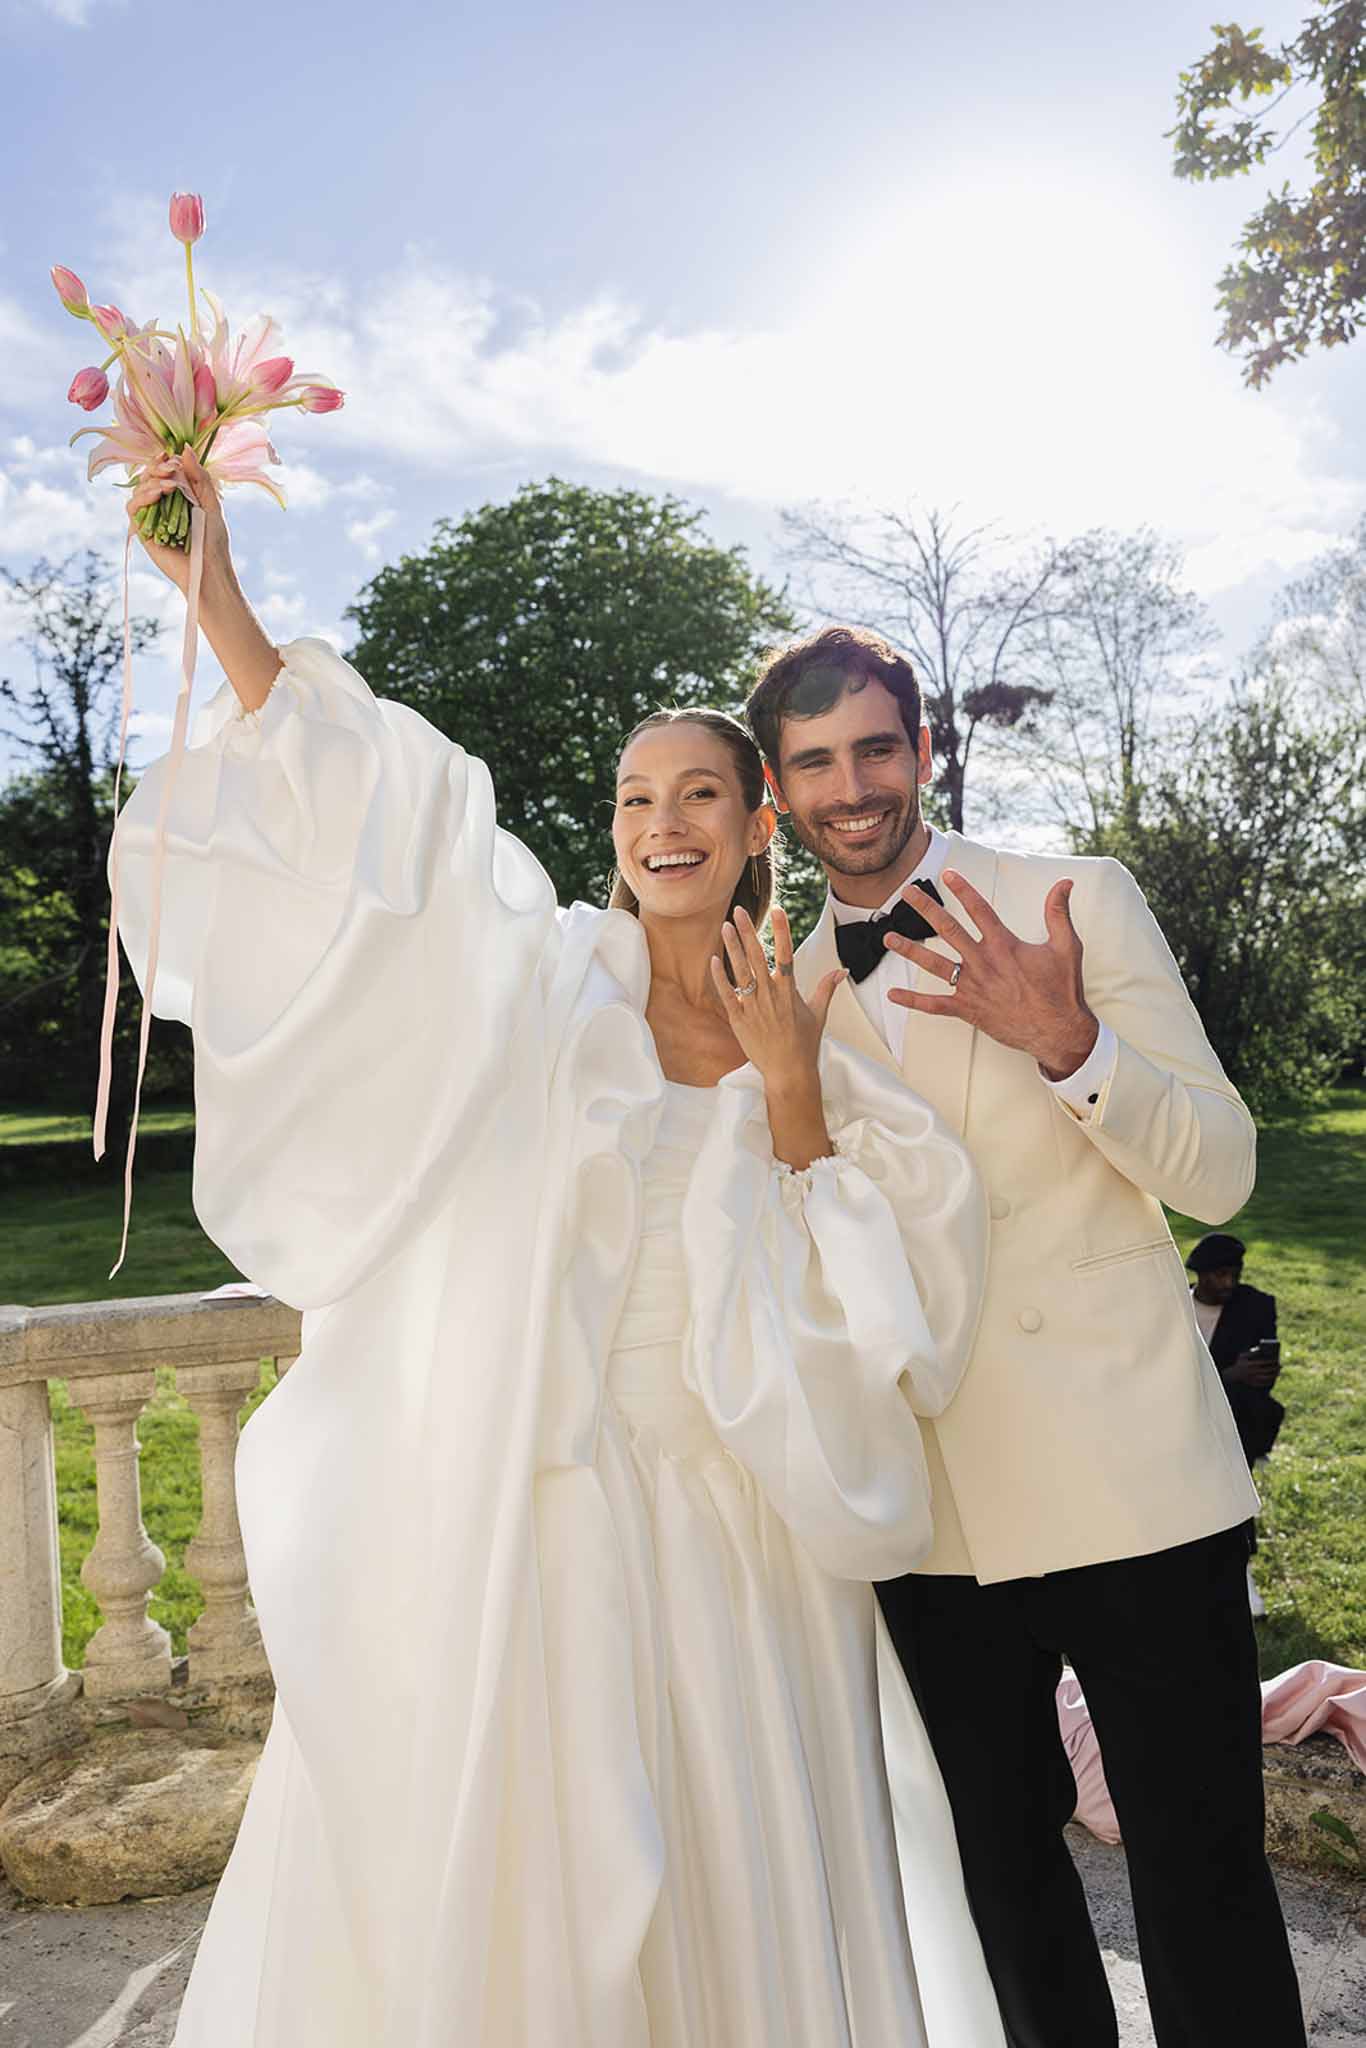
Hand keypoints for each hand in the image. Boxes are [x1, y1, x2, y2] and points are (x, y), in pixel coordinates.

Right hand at [127, 446, 232, 595]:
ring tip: (171, 487)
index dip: (162, 461)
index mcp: (178, 497)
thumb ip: (199, 477)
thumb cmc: (214, 541)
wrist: (209, 570)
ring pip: (139, 489)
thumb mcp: (211, 503)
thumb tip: (185, 448)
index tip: (169, 455)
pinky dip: (142, 497)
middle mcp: (162, 505)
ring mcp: (151, 518)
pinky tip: (157, 495)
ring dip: (153, 482)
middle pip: (148, 477)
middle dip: (157, 468)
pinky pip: (133, 507)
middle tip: (170, 469)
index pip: (163, 472)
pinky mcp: (142, 531)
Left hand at [712, 904, 846, 1171]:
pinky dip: (720, 977)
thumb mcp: (819, 1014)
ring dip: (731, 947)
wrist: (788, 1073)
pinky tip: (713, 960)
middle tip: (738, 910)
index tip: (777, 909)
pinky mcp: (738, 1018)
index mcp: (790, 991)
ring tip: (725, 926)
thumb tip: (841, 971)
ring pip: (740, 970)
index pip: (786, 953)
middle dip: (747, 930)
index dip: (781, 930)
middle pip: (757, 955)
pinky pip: (726, 994)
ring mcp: (752, 1006)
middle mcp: (770, 994)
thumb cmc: (805, 1043)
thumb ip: (826, 988)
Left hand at [886, 869, 1098, 1077]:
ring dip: (909, 950)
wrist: (1058, 1031)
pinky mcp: (968, 1010)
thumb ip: (1059, 912)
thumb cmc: (1061, 990)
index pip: (978, 909)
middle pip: (947, 929)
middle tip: (906, 894)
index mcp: (1004, 945)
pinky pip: (935, 1005)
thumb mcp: (1067, 946)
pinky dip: (913, 1000)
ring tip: (888, 937)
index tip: (947, 874)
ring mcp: (972, 986)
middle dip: (925, 909)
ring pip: (934, 964)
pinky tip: (893, 995)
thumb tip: (1064, 883)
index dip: (962, 889)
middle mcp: (983, 962)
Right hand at [1224, 1353, 1279, 1389]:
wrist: (1233, 1375)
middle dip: (1274, 1368)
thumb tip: (1261, 1350)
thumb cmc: (1239, 1363)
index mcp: (1250, 1364)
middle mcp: (1252, 1372)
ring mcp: (1253, 1379)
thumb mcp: (1243, 1356)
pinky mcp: (1254, 1384)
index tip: (1276, 1359)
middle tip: (1280, 1366)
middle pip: (1267, 1370)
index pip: (1263, 1362)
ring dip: (1274, 1375)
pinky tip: (1273, 1378)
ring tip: (1278, 1372)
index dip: (1271, 1361)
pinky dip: (1270, 1381)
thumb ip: (1252, 1352)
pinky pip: (1264, 1383)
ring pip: (1267, 1378)